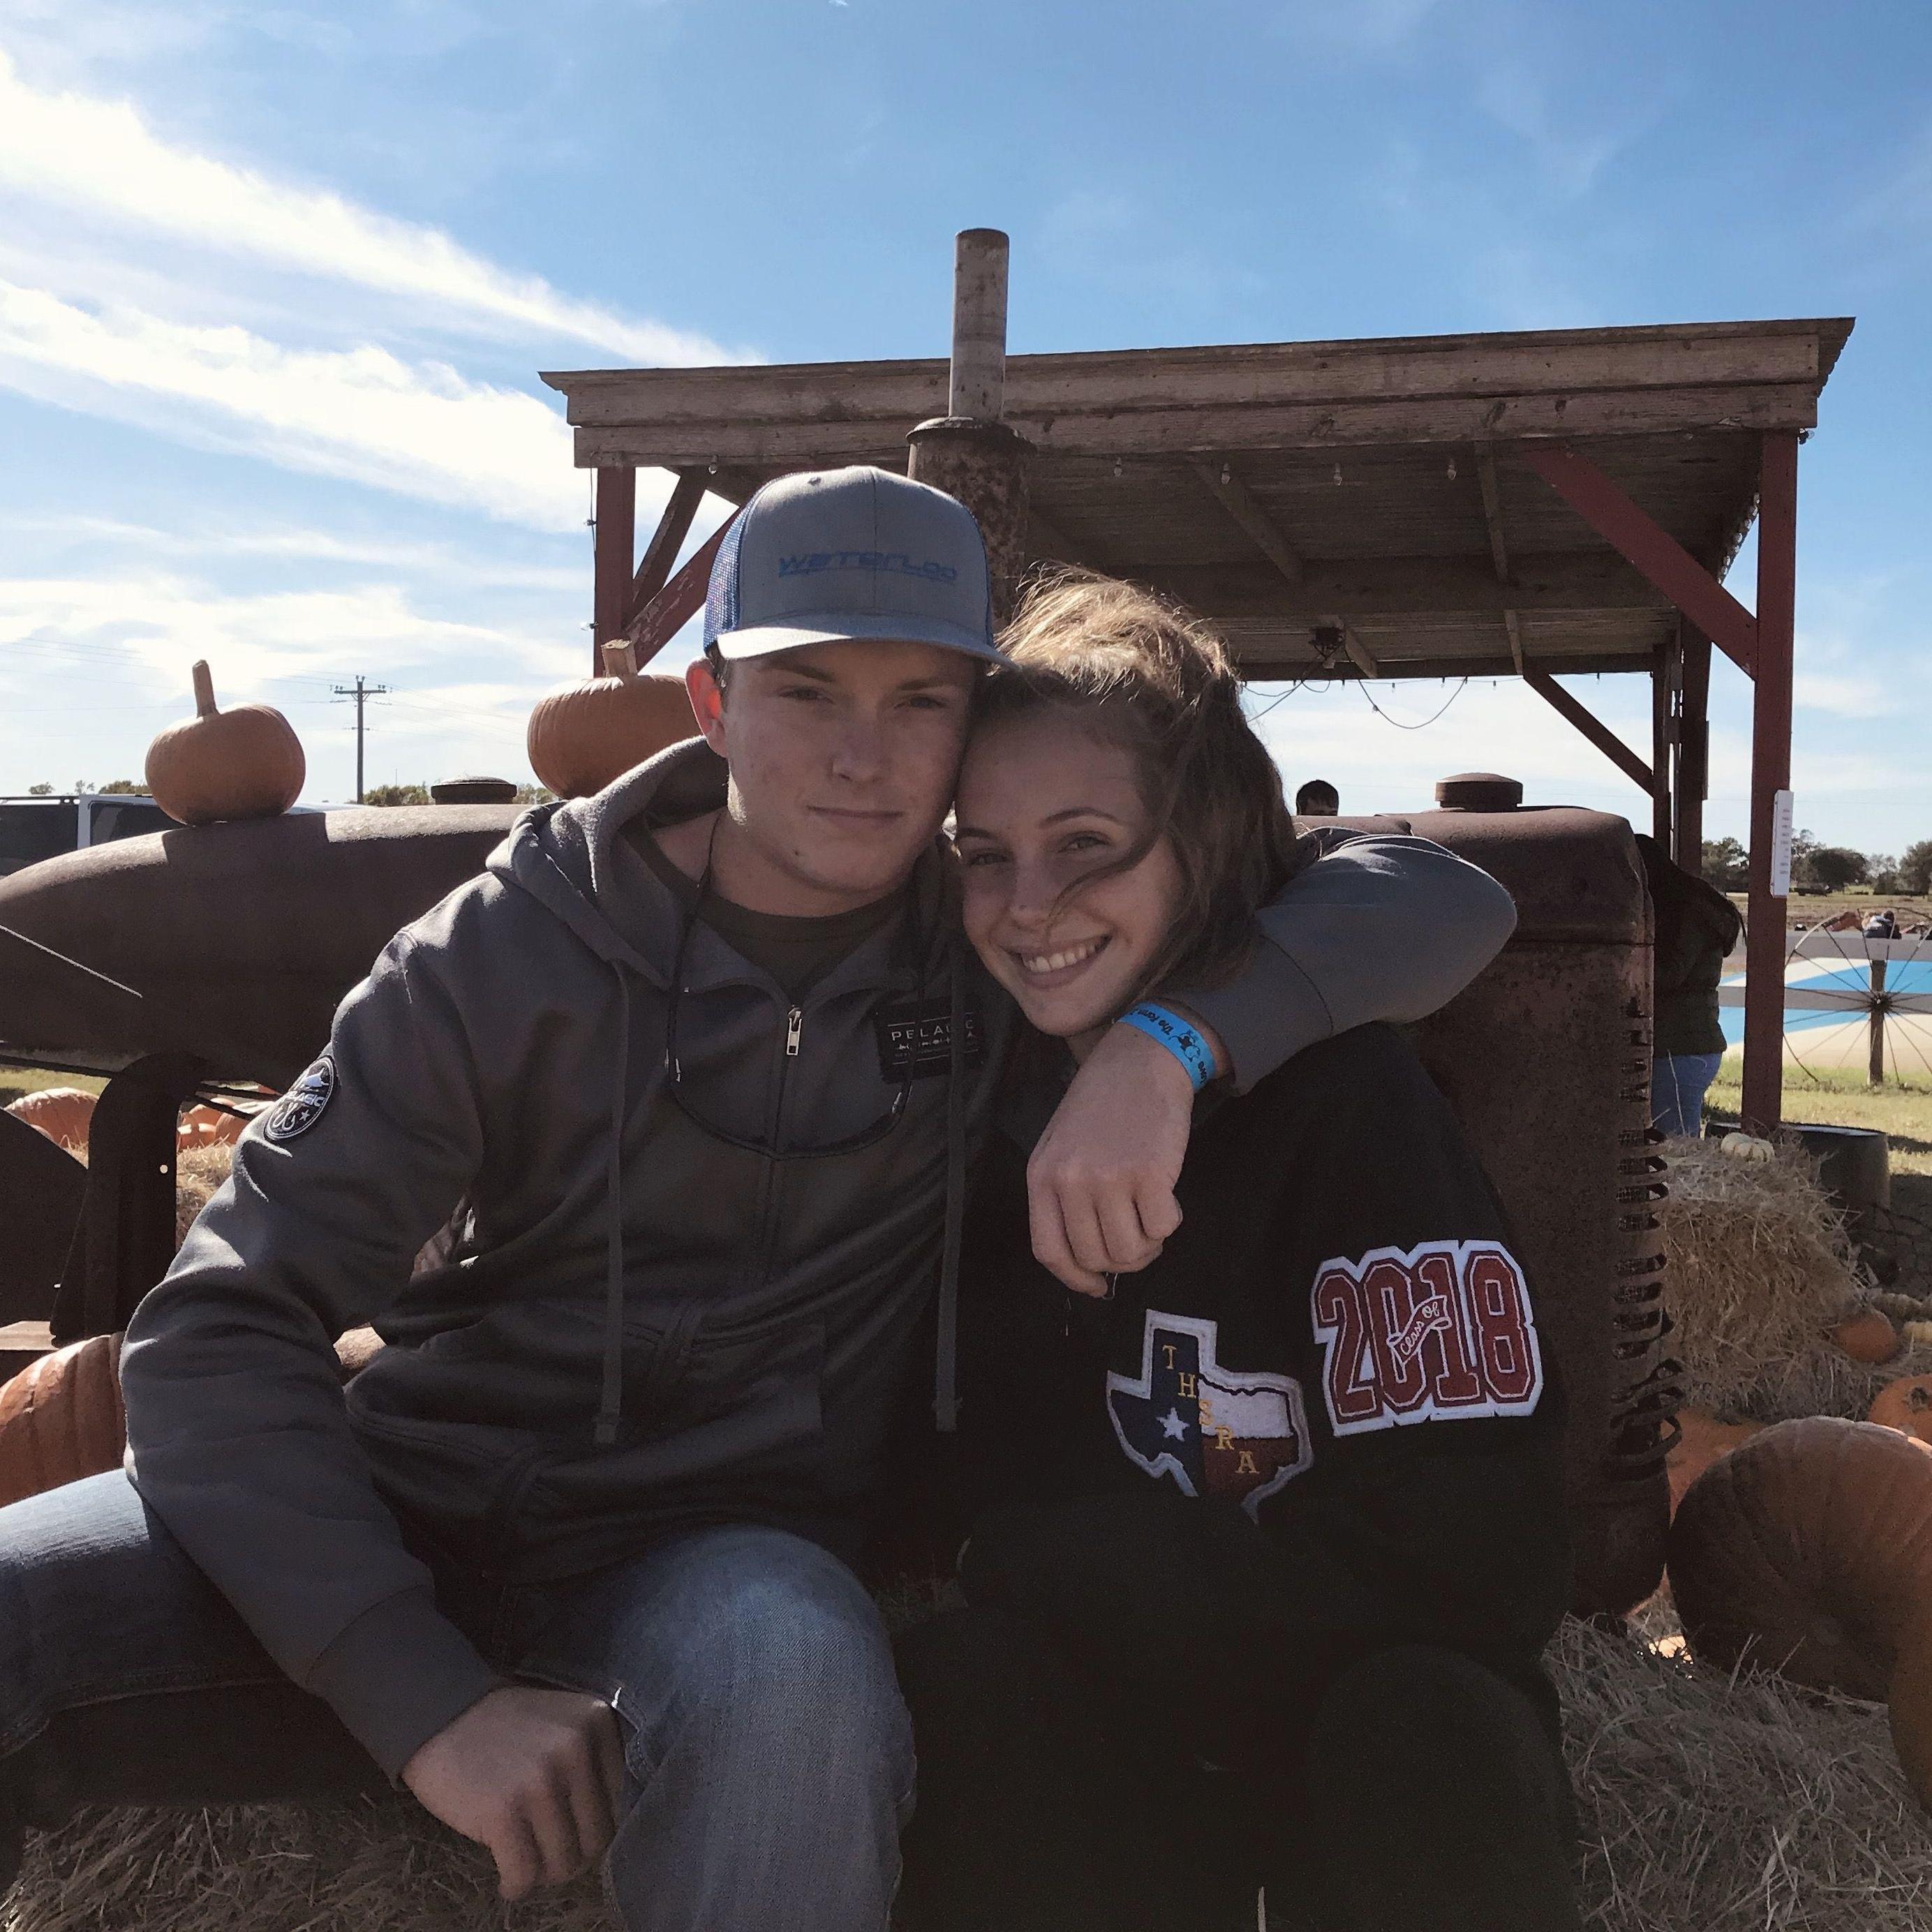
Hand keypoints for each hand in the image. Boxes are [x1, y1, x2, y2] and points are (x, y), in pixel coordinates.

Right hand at [401, 1685, 625, 1899]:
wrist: (441, 1715)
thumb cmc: (504, 1725)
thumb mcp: (562, 1721)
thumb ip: (590, 1757)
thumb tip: (608, 1820)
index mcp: (596, 1722)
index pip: (619, 1798)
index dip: (594, 1821)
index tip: (572, 1827)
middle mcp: (576, 1750)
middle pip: (597, 1836)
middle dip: (574, 1857)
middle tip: (551, 1858)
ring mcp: (541, 1783)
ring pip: (564, 1862)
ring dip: (545, 1875)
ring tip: (529, 1867)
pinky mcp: (503, 1813)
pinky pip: (525, 1874)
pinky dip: (517, 1886)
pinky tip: (509, 1882)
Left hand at [1027, 1018, 1218, 1294]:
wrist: (1140, 1062)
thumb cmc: (1102, 1106)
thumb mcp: (1061, 1148)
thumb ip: (1064, 1198)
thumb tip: (1086, 1261)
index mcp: (1042, 1176)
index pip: (1049, 1251)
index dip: (1075, 1278)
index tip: (1096, 1285)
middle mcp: (1070, 1181)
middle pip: (1094, 1257)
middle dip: (1121, 1260)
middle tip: (1138, 1237)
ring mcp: (1109, 1178)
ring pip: (1129, 1252)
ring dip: (1147, 1244)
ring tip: (1151, 1215)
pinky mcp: (1149, 1174)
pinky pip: (1162, 1228)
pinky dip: (1170, 1222)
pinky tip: (1166, 1196)